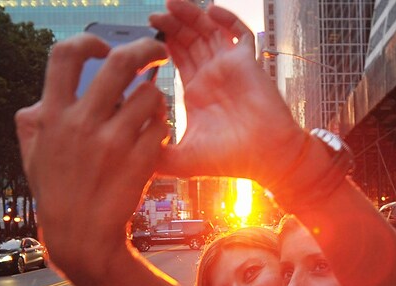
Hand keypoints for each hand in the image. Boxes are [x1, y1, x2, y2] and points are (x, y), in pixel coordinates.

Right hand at [15, 34, 168, 268]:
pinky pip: (162, 125)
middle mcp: (83, 124)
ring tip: (150, 108)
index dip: (87, 42)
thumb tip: (44, 96)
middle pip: (121, 63)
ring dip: (155, 96)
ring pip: (151, 95)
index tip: (103, 46)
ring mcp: (115, 143)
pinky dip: (161, 124)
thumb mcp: (32, 154)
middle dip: (146, 49)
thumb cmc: (58, 193)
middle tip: (157, 51)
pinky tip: (153, 134)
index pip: (65, 56)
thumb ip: (35, 120)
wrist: (82, 237)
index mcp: (53, 117)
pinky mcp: (141, 160)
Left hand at [150, 1, 305, 185]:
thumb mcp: (182, 159)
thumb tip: (130, 148)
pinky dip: (228, 19)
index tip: (144, 38)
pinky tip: (212, 12)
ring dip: (191, 16)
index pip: (177, 58)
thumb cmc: (230, 160)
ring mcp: (230, 67)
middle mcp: (212, 76)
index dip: (161, 44)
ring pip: (209, 31)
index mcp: (196, 93)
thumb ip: (155, 155)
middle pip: (189, 39)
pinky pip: (240, 33)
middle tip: (154, 17)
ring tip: (171, 6)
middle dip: (172, 26)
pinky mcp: (248, 62)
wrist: (266, 160)